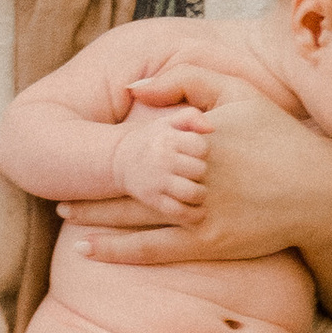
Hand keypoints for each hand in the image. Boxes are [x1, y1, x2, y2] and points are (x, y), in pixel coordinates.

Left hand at [71, 73, 331, 269]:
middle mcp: (192, 173)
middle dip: (85, 181)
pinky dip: (115, 250)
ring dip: (92, 214)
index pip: (134, 139)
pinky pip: (150, 250)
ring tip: (64, 210)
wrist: (322, 192)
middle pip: (124, 178)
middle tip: (53, 181)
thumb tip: (132, 87)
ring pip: (130, 215)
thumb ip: (184, 78)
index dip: (98, 144)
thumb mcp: (238, 92)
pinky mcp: (208, 242)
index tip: (71, 142)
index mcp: (194, 134)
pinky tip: (85, 249)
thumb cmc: (279, 136)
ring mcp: (198, 211)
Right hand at [112, 100, 209, 220]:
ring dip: (200, 194)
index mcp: (168, 139)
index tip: (195, 154)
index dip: (202, 151)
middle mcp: (162, 160)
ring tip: (197, 191)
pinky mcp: (153, 200)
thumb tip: (211, 128)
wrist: (120, 159)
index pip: (201, 147)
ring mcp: (157, 182)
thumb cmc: (153, 140)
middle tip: (194, 173)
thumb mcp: (168, 122)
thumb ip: (191, 116)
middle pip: (200, 170)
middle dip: (201, 173)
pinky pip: (180, 212)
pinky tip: (199, 212)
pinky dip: (194, 216)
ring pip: (193, 193)